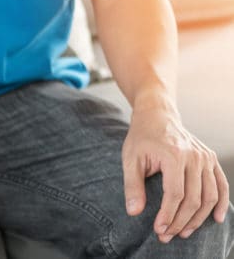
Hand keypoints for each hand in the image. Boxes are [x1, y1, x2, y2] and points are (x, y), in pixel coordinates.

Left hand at [122, 105, 228, 242]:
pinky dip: (220, 203)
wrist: (158, 116)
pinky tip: (216, 219)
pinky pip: (221, 184)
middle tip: (168, 236)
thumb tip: (134, 213)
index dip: (168, 215)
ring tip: (184, 232)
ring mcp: (206, 158)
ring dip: (198, 218)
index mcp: (174, 155)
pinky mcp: (211, 159)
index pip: (175, 194)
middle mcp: (194, 157)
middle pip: (193, 198)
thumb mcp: (130, 159)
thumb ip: (132, 186)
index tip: (159, 230)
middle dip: (181, 221)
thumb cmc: (141, 138)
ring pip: (209, 195)